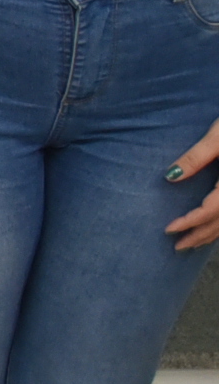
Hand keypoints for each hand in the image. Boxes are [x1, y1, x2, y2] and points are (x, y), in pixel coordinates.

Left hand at [169, 117, 218, 251]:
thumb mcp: (218, 136)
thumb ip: (196, 156)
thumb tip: (171, 176)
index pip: (210, 211)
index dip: (190, 223)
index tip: (169, 230)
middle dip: (200, 236)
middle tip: (177, 247)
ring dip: (212, 235)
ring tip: (193, 244)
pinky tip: (214, 229)